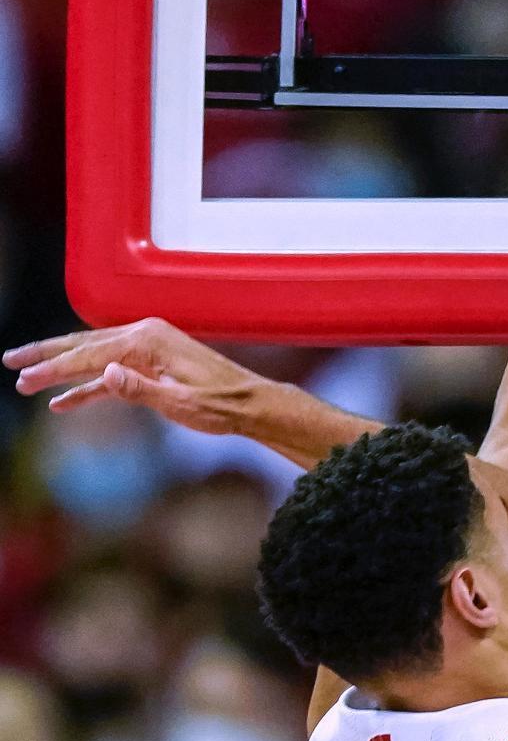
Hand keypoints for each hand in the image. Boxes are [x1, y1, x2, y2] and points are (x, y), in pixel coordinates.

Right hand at [4, 317, 264, 434]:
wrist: (251, 404)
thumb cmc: (220, 405)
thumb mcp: (179, 402)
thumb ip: (138, 389)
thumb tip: (104, 373)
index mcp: (148, 340)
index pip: (89, 354)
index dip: (54, 368)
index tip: (25, 380)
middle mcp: (145, 335)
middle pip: (83, 345)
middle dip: (45, 356)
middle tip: (9, 362)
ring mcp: (148, 348)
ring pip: (93, 356)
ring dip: (61, 369)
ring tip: (26, 380)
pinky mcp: (152, 363)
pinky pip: (112, 373)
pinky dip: (88, 386)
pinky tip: (64, 402)